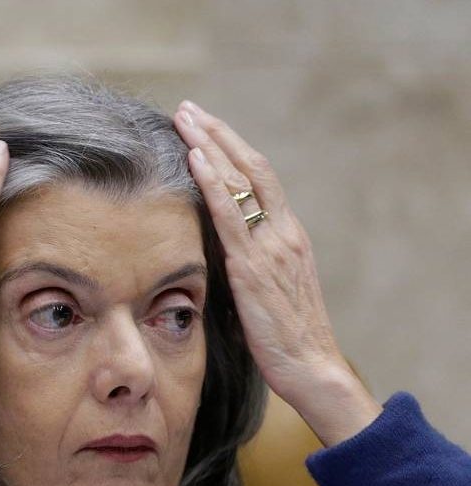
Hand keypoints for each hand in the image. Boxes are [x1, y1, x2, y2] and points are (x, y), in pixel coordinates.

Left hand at [173, 101, 380, 445]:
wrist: (311, 367)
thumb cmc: (285, 335)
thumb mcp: (266, 287)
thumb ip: (246, 260)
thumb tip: (212, 247)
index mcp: (288, 234)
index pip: (260, 176)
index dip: (232, 147)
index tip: (204, 125)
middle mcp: (283, 232)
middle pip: (250, 166)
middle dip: (216, 133)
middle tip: (187, 108)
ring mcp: (270, 246)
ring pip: (240, 182)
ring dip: (209, 146)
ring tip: (184, 119)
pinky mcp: (253, 267)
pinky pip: (231, 217)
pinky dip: (213, 184)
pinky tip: (195, 160)